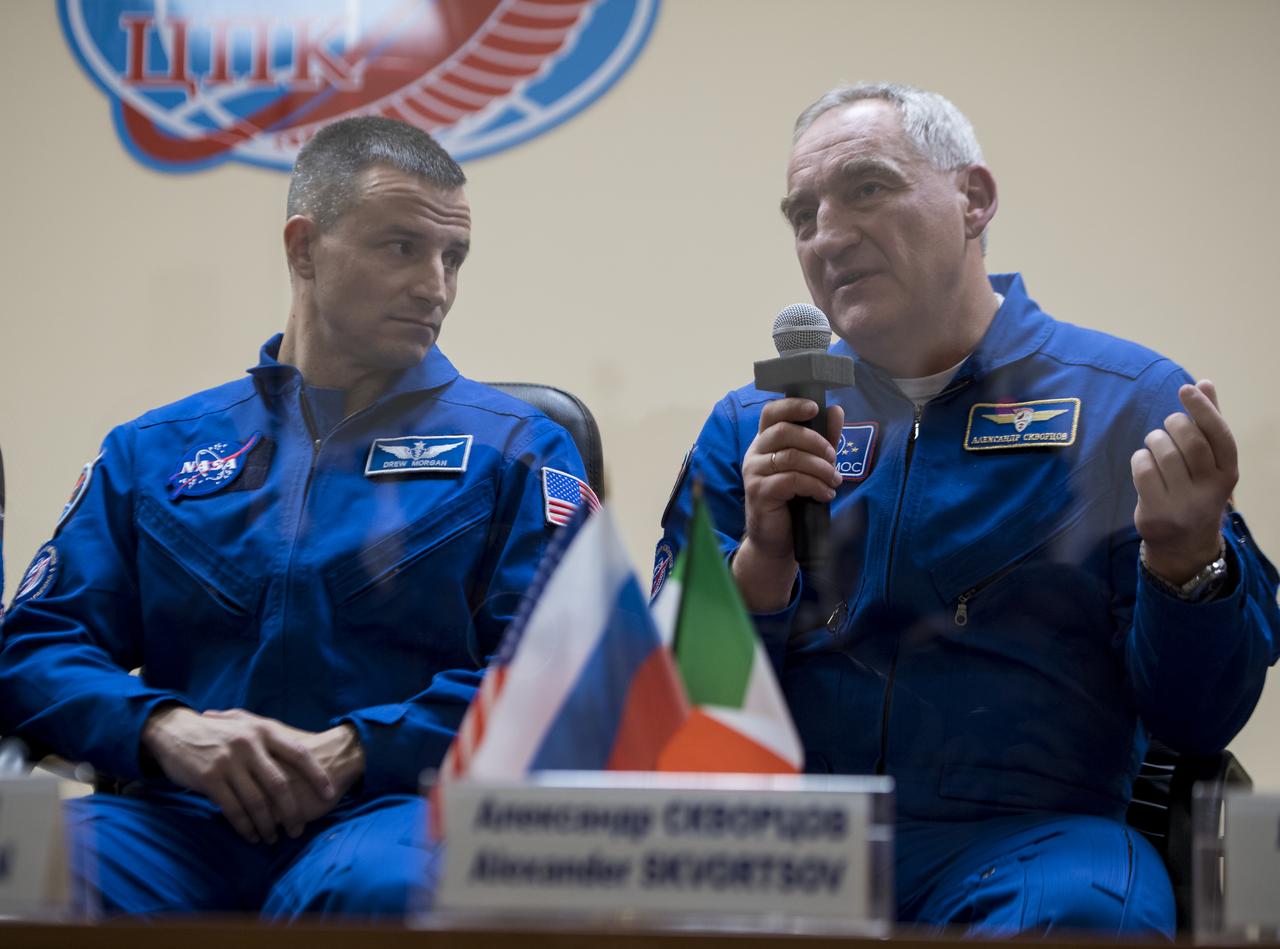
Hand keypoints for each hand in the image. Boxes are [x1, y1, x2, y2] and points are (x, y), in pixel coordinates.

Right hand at [142, 706, 335, 843]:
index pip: (299, 753)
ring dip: (267, 824)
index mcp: (265, 730)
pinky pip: (234, 809)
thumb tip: (302, 762)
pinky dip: (245, 826)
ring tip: (272, 838)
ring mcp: (230, 761)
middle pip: (279, 784)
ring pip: (257, 801)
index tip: (330, 794)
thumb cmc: (218, 734)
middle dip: (292, 811)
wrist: (175, 730)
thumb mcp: (247, 727)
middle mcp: (250, 744)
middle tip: (298, 830)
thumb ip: (270, 742)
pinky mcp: (210, 778)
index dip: (317, 775)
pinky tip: (251, 835)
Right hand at [733, 397, 844, 610]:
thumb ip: (822, 439)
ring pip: (790, 457)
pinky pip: (790, 480)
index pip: (772, 412)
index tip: (816, 408)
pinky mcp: (759, 493)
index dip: (792, 405)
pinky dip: (814, 485)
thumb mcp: (811, 465)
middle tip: (834, 458)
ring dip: (820, 467)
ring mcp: (753, 473)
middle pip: (784, 431)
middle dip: (816, 442)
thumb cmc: (793, 500)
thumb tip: (836, 411)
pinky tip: (825, 494)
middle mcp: (755, 453)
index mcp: (765, 441)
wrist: (777, 539)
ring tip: (834, 480)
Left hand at [1131, 380, 1236, 583]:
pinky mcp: (1157, 512)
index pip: (1219, 435)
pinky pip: (1143, 470)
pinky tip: (1144, 463)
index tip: (1186, 389)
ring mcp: (1184, 503)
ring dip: (1154, 440)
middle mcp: (1210, 489)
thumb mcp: (1210, 462)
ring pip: (1163, 453)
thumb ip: (1208, 424)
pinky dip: (1139, 458)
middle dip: (1173, 424)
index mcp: (1229, 473)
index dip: (1203, 409)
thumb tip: (1205, 382)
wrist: (1185, 543)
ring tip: (1155, 445)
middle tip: (1168, 426)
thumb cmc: (1196, 488)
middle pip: (1189, 441)